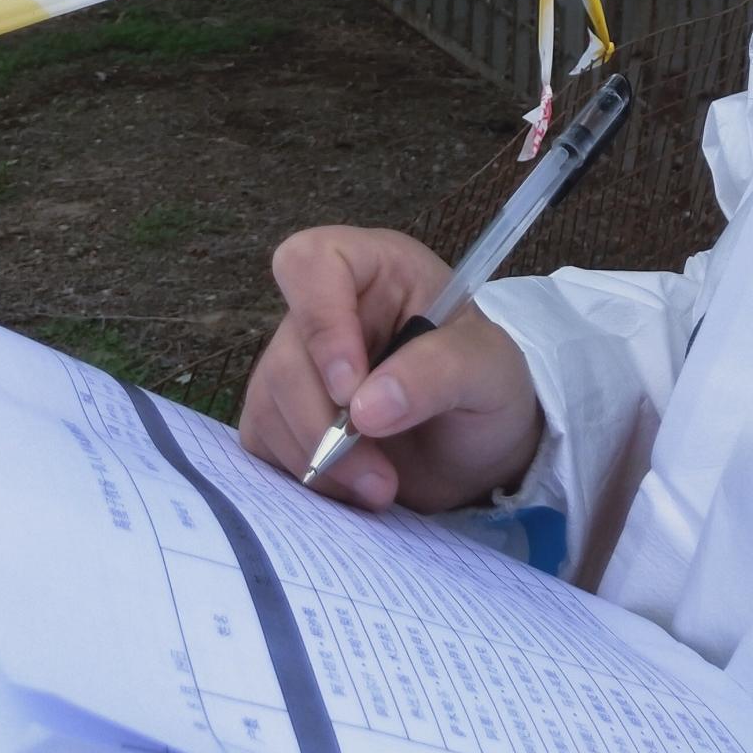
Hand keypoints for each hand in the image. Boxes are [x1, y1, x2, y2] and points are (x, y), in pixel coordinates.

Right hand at [239, 224, 543, 512]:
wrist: (477, 449)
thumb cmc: (488, 387)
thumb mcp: (489, 370)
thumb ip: (439, 372)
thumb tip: (365, 407)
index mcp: (377, 269)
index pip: (313, 262)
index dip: (322, 323)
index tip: (351, 389)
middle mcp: (328, 308)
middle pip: (287, 354)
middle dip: (326, 425)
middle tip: (380, 476)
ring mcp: (299, 360)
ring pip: (268, 402)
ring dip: (319, 459)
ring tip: (379, 488)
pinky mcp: (282, 413)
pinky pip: (263, 441)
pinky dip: (303, 476)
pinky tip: (350, 489)